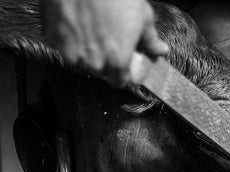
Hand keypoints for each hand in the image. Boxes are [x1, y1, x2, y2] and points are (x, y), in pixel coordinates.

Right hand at [40, 0, 168, 85]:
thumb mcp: (143, 16)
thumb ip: (150, 40)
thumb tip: (160, 50)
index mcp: (118, 60)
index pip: (120, 82)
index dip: (127, 73)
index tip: (131, 63)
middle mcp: (93, 61)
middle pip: (102, 71)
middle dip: (109, 61)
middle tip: (115, 42)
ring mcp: (70, 50)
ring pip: (81, 60)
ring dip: (89, 51)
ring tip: (97, 29)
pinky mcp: (53, 37)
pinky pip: (64, 45)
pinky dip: (71, 39)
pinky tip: (80, 23)